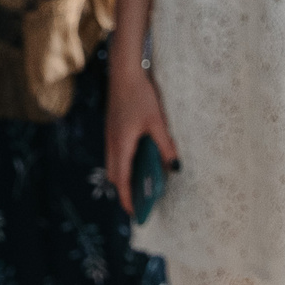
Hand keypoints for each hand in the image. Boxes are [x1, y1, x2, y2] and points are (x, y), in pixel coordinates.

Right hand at [104, 52, 180, 213]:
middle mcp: (112, 143)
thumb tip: (174, 166)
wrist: (123, 72)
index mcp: (121, 145)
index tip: (134, 213)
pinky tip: (136, 160)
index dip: (127, 198)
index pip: (122, 180)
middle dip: (124, 190)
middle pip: (114, 175)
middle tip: (138, 201)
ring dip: (123, 176)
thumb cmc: (139, 96)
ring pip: (113, 163)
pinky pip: (115, 153)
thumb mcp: (157, 122)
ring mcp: (110, 135)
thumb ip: (165, 145)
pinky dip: (123, 163)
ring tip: (139, 184)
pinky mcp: (112, 128)